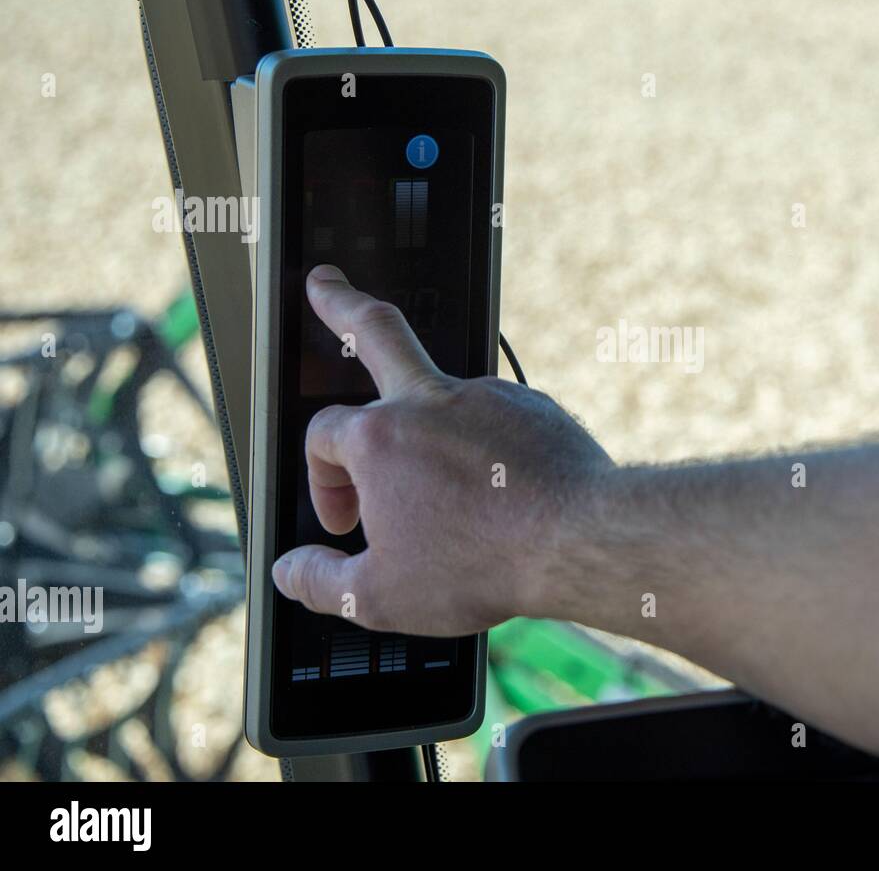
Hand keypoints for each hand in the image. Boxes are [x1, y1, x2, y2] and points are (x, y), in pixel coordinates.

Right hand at [271, 264, 614, 636]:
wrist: (582, 540)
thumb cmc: (486, 564)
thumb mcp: (381, 597)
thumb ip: (322, 582)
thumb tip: (292, 572)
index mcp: (381, 439)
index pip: (322, 436)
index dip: (322, 480)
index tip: (345, 519)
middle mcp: (432, 402)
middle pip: (374, 328)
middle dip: (339, 302)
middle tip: (324, 283)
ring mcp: (488, 397)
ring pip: (443, 387)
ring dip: (427, 410)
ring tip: (428, 445)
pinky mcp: (534, 407)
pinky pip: (497, 418)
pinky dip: (486, 443)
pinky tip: (495, 485)